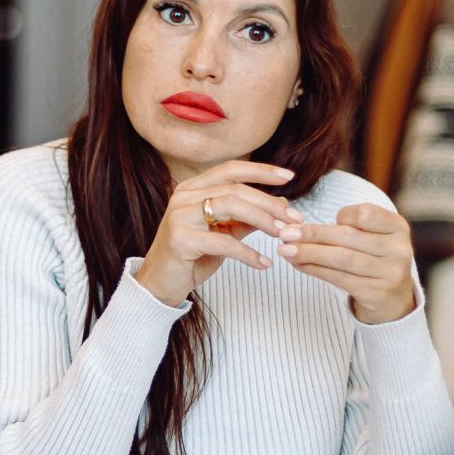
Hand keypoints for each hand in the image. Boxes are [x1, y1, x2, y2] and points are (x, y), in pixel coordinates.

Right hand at [136, 160, 303, 306]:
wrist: (159, 285)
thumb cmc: (191, 258)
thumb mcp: (222, 234)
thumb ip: (244, 219)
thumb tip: (279, 207)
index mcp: (193, 188)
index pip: (231, 169)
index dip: (262, 170)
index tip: (289, 176)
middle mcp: (184, 196)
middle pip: (236, 189)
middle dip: (270, 203)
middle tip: (294, 218)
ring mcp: (180, 216)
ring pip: (231, 207)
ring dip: (262, 220)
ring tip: (282, 235)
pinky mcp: (180, 240)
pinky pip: (223, 242)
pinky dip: (248, 253)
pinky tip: (263, 263)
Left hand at [279, 202, 417, 323]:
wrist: (392, 299)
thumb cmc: (372, 259)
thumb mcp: (370, 236)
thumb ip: (345, 223)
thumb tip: (291, 216)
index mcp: (398, 227)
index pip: (365, 214)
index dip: (342, 216)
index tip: (328, 221)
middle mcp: (398, 249)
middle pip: (348, 237)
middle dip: (312, 235)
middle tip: (284, 233)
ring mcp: (390, 273)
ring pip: (341, 258)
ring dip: (309, 253)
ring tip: (285, 250)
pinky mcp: (376, 293)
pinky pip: (338, 278)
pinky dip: (315, 270)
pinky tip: (298, 264)